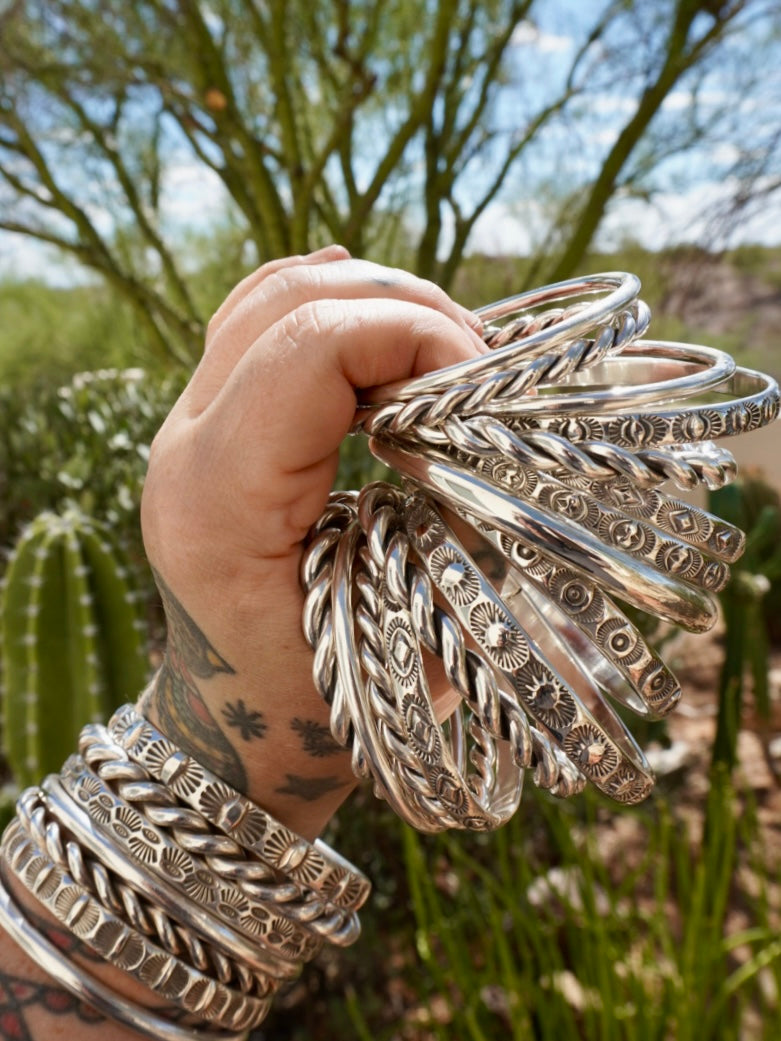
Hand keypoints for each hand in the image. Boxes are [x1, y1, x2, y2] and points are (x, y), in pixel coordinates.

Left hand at [140, 246, 485, 836]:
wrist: (233, 730)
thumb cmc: (318, 704)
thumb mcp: (398, 628)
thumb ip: (448, 522)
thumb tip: (498, 431)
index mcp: (221, 499)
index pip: (313, 347)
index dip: (417, 338)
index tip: (484, 390)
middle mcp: (183, 447)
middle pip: (290, 300)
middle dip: (404, 311)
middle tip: (476, 370)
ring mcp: (183, 430)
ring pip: (268, 297)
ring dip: (370, 302)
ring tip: (440, 352)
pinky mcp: (203, 427)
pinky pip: (252, 323)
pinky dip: (320, 303)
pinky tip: (369, 310)